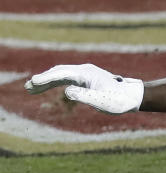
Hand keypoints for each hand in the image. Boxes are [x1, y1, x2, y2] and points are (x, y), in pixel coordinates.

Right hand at [25, 63, 143, 113]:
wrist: (132, 96)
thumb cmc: (117, 101)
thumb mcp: (100, 101)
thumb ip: (83, 96)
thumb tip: (67, 91)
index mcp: (87, 74)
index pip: (62, 74)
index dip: (46, 78)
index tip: (33, 82)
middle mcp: (85, 71)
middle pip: (59, 72)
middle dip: (43, 79)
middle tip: (27, 87)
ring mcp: (85, 74)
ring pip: (61, 74)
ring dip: (46, 81)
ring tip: (31, 88)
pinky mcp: (86, 79)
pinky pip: (66, 78)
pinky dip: (54, 82)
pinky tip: (46, 87)